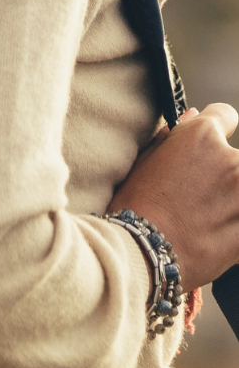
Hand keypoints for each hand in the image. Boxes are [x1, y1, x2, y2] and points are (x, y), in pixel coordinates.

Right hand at [109, 103, 238, 289]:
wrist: (144, 251)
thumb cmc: (138, 206)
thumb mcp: (147, 160)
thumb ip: (176, 136)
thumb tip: (195, 116)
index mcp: (202, 136)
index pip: (226, 116)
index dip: (218, 129)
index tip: (212, 146)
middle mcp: (231, 160)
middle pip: (237, 158)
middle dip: (224, 171)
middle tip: (202, 193)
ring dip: (230, 198)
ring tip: (208, 217)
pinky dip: (233, 223)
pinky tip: (216, 233)